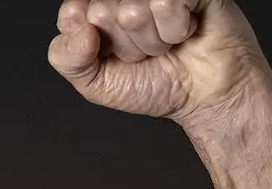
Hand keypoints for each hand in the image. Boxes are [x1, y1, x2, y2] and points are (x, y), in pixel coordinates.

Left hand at [47, 0, 271, 128]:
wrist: (205, 97)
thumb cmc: (155, 85)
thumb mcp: (96, 84)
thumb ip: (67, 59)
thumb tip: (80, 31)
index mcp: (98, 8)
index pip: (73, 13)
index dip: (92, 44)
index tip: (113, 55)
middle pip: (102, 14)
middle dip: (125, 47)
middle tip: (147, 52)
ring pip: (133, 11)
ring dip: (152, 41)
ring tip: (168, 43)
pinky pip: (166, 4)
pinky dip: (176, 30)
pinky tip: (186, 31)